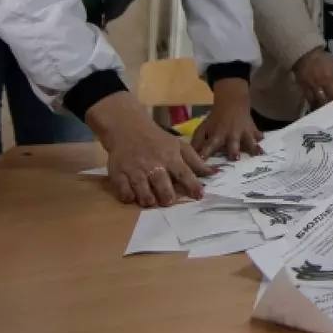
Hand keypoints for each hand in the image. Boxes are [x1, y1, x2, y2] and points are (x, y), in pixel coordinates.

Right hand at [87, 92, 215, 206]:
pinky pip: (121, 185)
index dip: (192, 184)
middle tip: (169, 201)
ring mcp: (134, 168)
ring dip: (146, 196)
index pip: (183, 172)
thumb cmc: (158, 140)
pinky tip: (131, 198)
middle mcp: (153, 163)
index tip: (199, 195)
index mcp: (170, 157)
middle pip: (160, 180)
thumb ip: (196, 161)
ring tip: (151, 203)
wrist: (128, 129)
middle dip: (165, 192)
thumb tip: (215, 173)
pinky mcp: (118, 172)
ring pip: (140, 184)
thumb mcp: (179, 146)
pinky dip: (126, 193)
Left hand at [191, 78, 262, 159]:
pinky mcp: (252, 129)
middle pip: (232, 144)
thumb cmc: (216, 119)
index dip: (205, 154)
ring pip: (249, 140)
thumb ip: (197, 141)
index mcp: (217, 136)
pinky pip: (258, 134)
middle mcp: (230, 135)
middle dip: (234, 151)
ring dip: (252, 146)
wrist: (231, 103)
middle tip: (235, 158)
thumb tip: (190, 155)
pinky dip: (260, 138)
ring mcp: (243, 132)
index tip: (203, 162)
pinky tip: (263, 142)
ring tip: (257, 153)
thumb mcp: (204, 127)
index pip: (209, 146)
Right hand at [293, 47, 332, 107]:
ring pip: (321, 100)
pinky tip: (315, 105)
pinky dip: (313, 102)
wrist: (304, 54)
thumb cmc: (321, 57)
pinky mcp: (304, 88)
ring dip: (325, 104)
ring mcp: (314, 86)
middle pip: (332, 96)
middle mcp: (325, 82)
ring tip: (326, 107)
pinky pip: (310, 98)